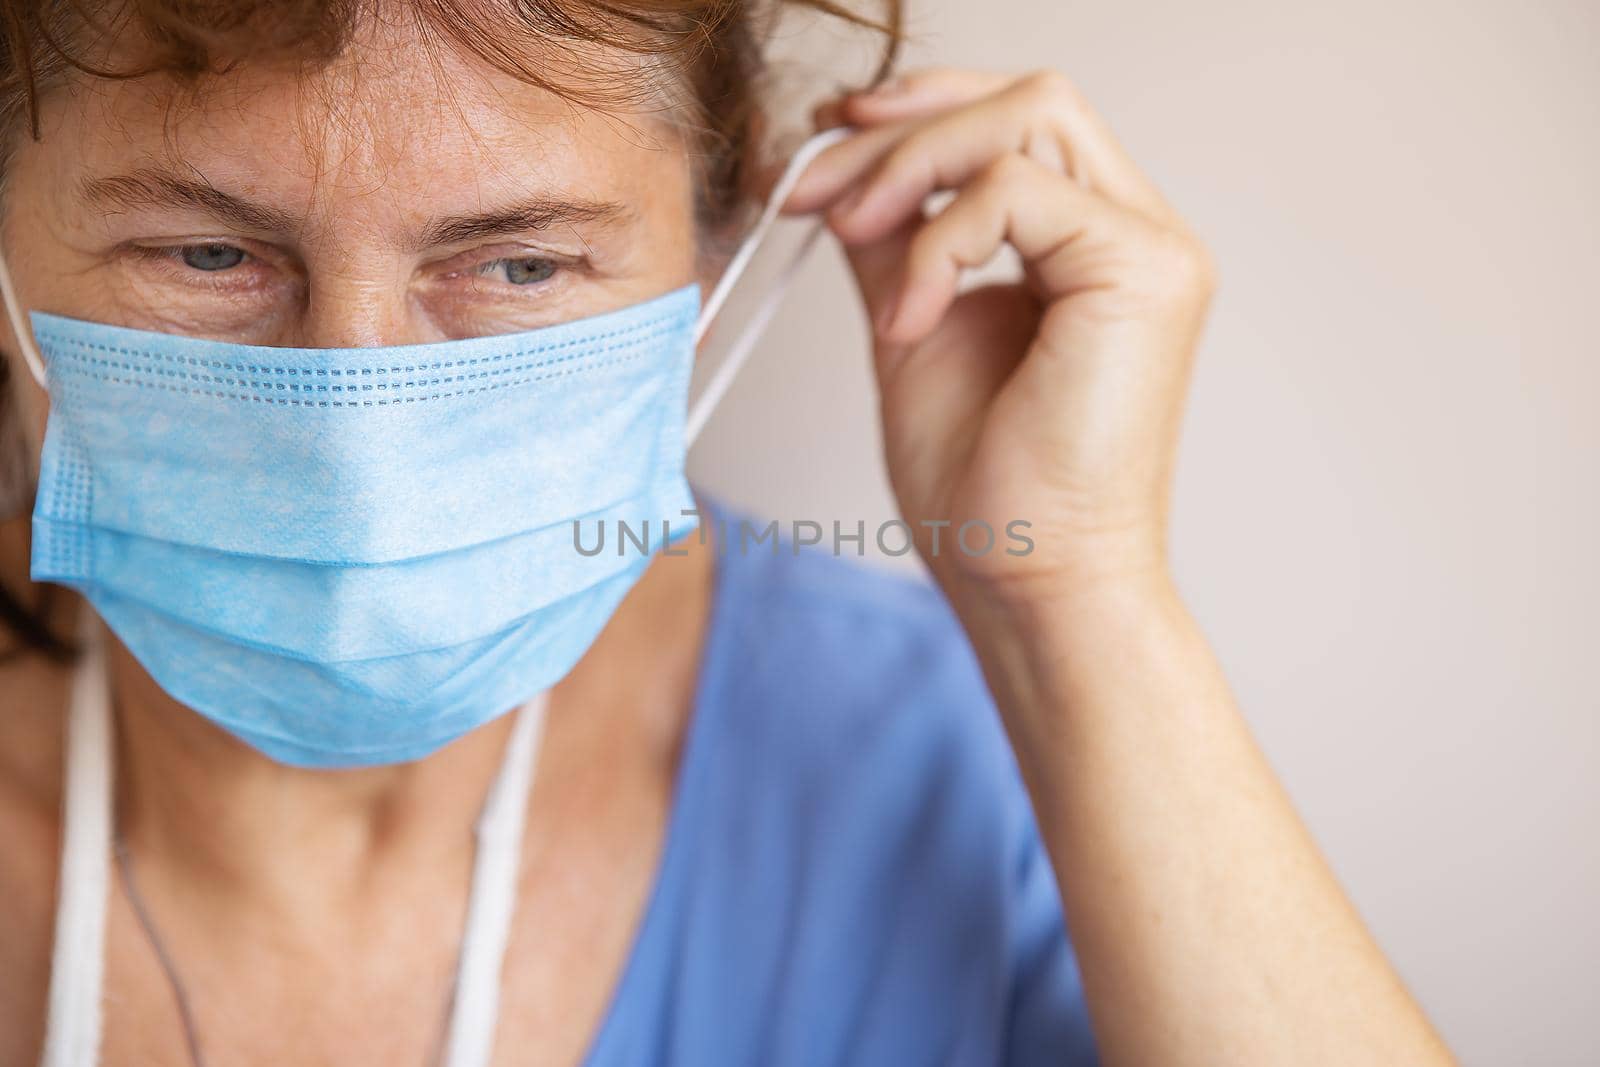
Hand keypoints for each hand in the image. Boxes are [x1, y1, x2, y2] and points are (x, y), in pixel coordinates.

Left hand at [789, 68, 1213, 603]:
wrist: (1030, 584)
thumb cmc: (985, 490)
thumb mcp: (913, 329)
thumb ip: (895, 243)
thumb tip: (841, 173)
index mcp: (1093, 248)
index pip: (1018, 121)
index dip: (919, 112)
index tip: (823, 141)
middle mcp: (1138, 235)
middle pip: (1029, 98)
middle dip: (905, 125)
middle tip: (817, 187)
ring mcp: (1153, 250)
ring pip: (1030, 118)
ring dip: (912, 168)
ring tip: (848, 239)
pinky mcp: (1145, 275)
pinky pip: (1016, 192)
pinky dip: (936, 242)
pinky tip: (908, 318)